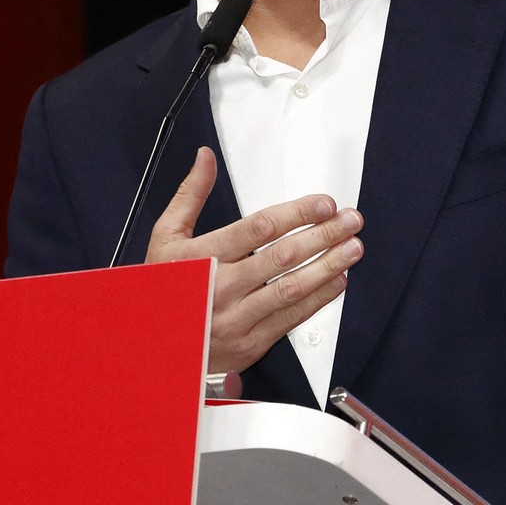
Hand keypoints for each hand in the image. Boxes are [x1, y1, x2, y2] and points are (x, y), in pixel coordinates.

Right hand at [144, 147, 362, 373]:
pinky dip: (319, 299)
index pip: (258, 229)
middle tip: (350, 221)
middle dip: (323, 235)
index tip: (323, 204)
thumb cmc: (163, 287)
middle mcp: (222, 287)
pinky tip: (337, 281)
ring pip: (292, 289)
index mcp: (203, 257)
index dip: (296, 214)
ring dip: (328, 266)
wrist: (152, 346)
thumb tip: (205, 158)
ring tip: (353, 248)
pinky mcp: (251, 342)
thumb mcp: (166, 237)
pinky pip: (291, 318)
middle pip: (282, 257)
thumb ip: (191, 195)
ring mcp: (237, 318)